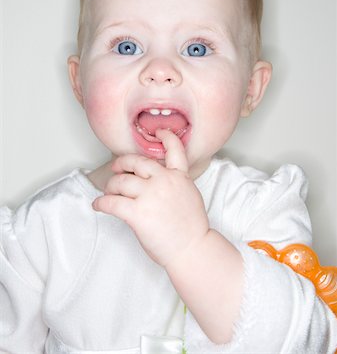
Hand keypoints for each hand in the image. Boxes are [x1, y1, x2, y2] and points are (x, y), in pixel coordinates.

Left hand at [92, 129, 209, 266]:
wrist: (193, 248)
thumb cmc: (191, 228)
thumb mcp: (190, 196)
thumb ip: (174, 183)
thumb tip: (154, 182)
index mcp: (179, 177)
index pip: (174, 150)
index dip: (166, 138)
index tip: (160, 131)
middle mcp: (164, 181)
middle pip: (136, 163)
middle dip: (122, 164)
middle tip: (116, 168)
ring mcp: (150, 196)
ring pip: (120, 182)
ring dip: (110, 186)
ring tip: (108, 192)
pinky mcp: (138, 213)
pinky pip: (111, 203)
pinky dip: (101, 203)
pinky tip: (98, 205)